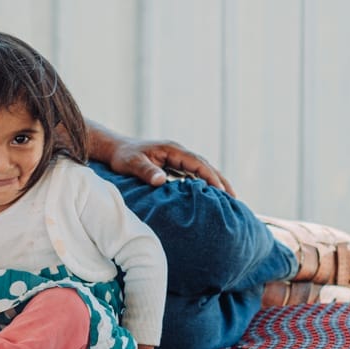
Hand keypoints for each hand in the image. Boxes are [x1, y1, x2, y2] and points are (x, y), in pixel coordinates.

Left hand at [105, 138, 233, 195]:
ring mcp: (177, 158)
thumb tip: (161, 180)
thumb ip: (146, 171)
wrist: (115, 149)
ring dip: (215, 182)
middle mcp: (178, 152)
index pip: (197, 163)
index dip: (210, 177)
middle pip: (205, 165)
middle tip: (235, 198)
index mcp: (172, 150)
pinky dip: (204, 183)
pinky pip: (193, 174)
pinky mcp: (173, 165)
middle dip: (220, 181)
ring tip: (229, 200)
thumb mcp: (132, 164)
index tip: (221, 191)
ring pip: (201, 169)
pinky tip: (209, 196)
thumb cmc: (123, 156)